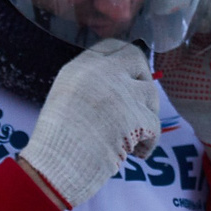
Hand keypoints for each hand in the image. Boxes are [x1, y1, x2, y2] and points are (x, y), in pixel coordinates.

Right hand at [18, 39, 161, 209]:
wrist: (58, 164)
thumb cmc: (56, 139)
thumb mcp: (64, 97)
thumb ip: (89, 83)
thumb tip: (117, 83)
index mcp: (81, 68)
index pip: (112, 46)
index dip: (123, 59)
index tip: (126, 73)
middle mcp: (104, 73)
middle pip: (136, 59)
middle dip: (141, 78)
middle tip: (136, 100)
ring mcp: (124, 94)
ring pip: (151, 95)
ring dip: (145, 114)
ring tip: (130, 134)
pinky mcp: (140, 117)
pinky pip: (155, 127)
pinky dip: (147, 143)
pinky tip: (135, 153)